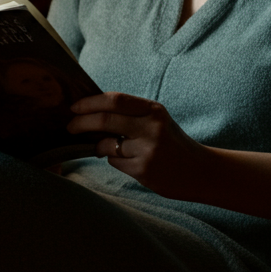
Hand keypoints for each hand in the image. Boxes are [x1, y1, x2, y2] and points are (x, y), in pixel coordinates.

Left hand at [67, 91, 270, 220]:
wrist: (200, 171)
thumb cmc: (171, 142)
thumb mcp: (156, 120)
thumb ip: (129, 114)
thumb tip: (89, 111)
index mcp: (153, 110)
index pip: (115, 100)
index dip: (89, 102)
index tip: (74, 107)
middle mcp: (151, 127)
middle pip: (105, 120)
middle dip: (81, 123)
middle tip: (69, 126)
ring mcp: (148, 150)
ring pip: (106, 145)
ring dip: (100, 146)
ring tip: (111, 147)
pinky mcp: (144, 170)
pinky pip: (115, 162)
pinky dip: (114, 160)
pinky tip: (131, 162)